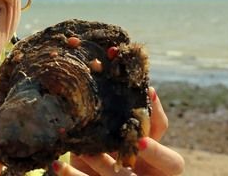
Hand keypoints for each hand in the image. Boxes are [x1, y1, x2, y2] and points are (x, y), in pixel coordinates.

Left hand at [53, 87, 184, 175]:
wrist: (85, 172)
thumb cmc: (94, 142)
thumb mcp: (102, 126)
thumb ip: (107, 107)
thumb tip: (99, 63)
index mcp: (150, 144)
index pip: (161, 126)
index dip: (156, 112)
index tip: (147, 92)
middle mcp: (149, 168)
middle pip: (171, 162)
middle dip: (156, 152)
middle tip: (139, 140)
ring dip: (104, 162)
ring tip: (84, 150)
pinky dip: (73, 175)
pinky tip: (56, 164)